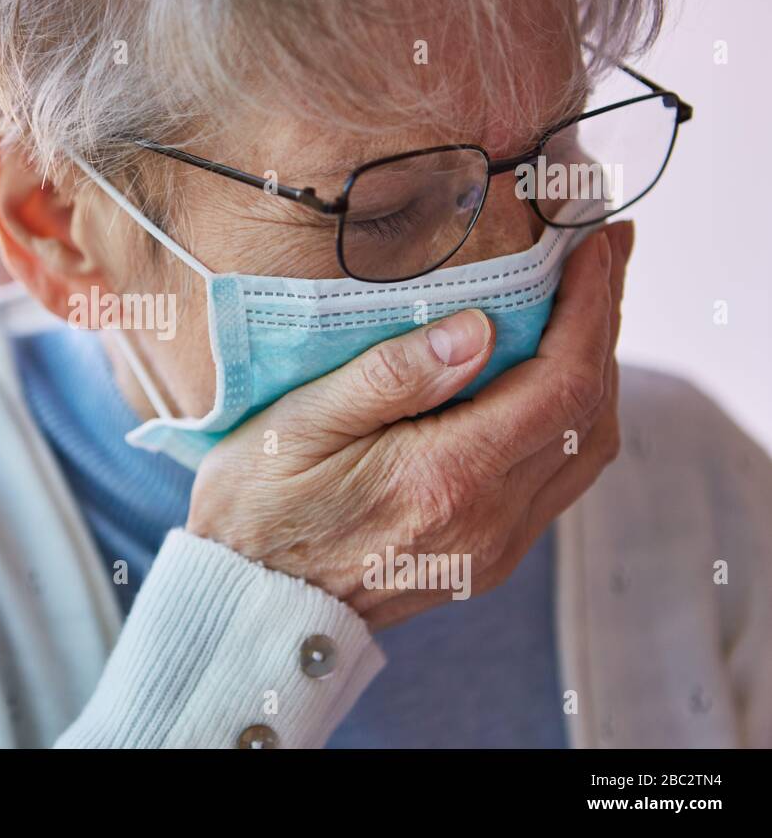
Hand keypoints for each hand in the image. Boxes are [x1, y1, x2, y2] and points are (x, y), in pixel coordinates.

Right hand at [187, 221, 633, 630]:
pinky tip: (545, 376)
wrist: (248, 607)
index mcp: (444, 478)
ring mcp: (495, 548)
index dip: (591, 308)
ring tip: (585, 305)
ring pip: (585, 449)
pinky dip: (569, 416)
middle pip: (591, 413)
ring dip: (595, 372)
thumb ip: (388, 377)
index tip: (594, 245)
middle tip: (602, 255)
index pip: (562, 384)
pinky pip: (558, 477)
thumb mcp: (297, 426)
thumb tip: (477, 330)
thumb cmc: (254, 510)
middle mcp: (489, 521)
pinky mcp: (487, 558)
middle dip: (604, 325)